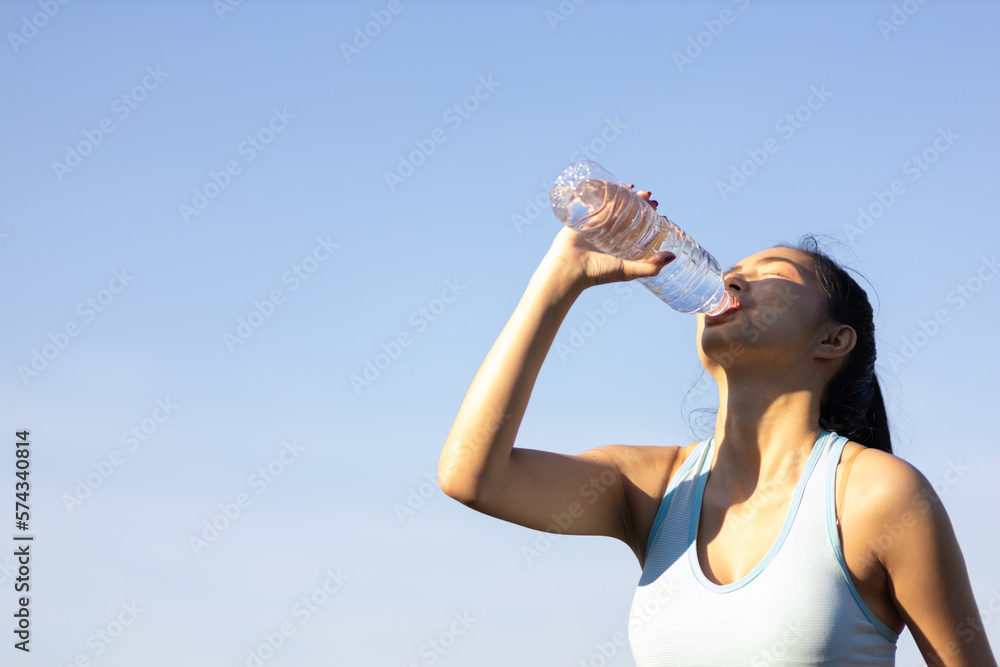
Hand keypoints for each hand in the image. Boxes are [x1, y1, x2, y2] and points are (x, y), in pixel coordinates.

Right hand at [541, 187, 673, 291]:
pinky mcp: (583, 218)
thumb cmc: (597, 273)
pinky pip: (596, 202)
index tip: (660, 212)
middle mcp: (608, 235)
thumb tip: (673, 256)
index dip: (650, 219)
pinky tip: (616, 185)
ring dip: (626, 195)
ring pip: (614, 206)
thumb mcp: (627, 271)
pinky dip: (606, 192)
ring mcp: (596, 225)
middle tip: (650, 197)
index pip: (638, 228)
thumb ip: (650, 266)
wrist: (569, 269)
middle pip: (627, 213)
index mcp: (619, 246)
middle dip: (640, 203)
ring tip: (636, 189)